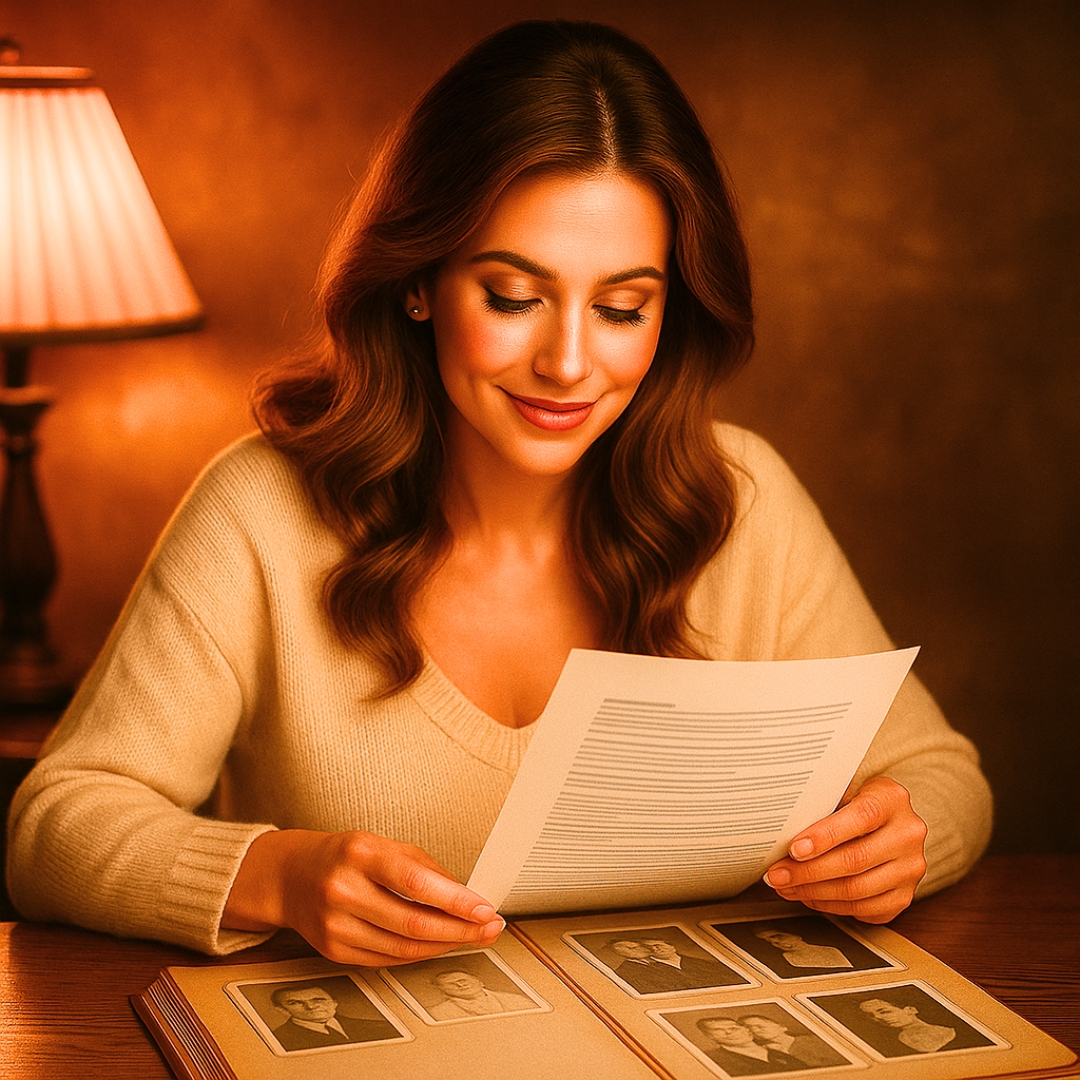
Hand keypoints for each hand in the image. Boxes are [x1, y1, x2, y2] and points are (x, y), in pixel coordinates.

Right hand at [223, 829, 503, 964]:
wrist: (290, 876)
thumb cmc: (344, 856)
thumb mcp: (383, 845)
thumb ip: (424, 867)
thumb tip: (466, 895)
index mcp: (360, 853)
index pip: (415, 882)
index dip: (455, 900)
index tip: (485, 909)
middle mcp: (343, 890)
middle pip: (413, 923)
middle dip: (460, 930)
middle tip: (489, 928)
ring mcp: (335, 924)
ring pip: (403, 948)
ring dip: (445, 946)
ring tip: (472, 937)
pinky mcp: (333, 950)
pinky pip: (387, 959)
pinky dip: (419, 954)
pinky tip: (438, 945)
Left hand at [763, 777, 927, 922]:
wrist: (890, 820)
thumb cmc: (857, 802)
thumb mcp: (844, 789)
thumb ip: (822, 805)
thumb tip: (781, 827)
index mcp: (892, 799)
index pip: (861, 817)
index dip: (824, 836)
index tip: (794, 849)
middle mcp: (908, 834)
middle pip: (855, 859)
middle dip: (808, 871)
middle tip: (777, 874)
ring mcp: (910, 868)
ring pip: (857, 890)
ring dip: (814, 892)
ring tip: (787, 887)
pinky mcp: (905, 896)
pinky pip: (864, 909)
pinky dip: (831, 906)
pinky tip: (809, 896)